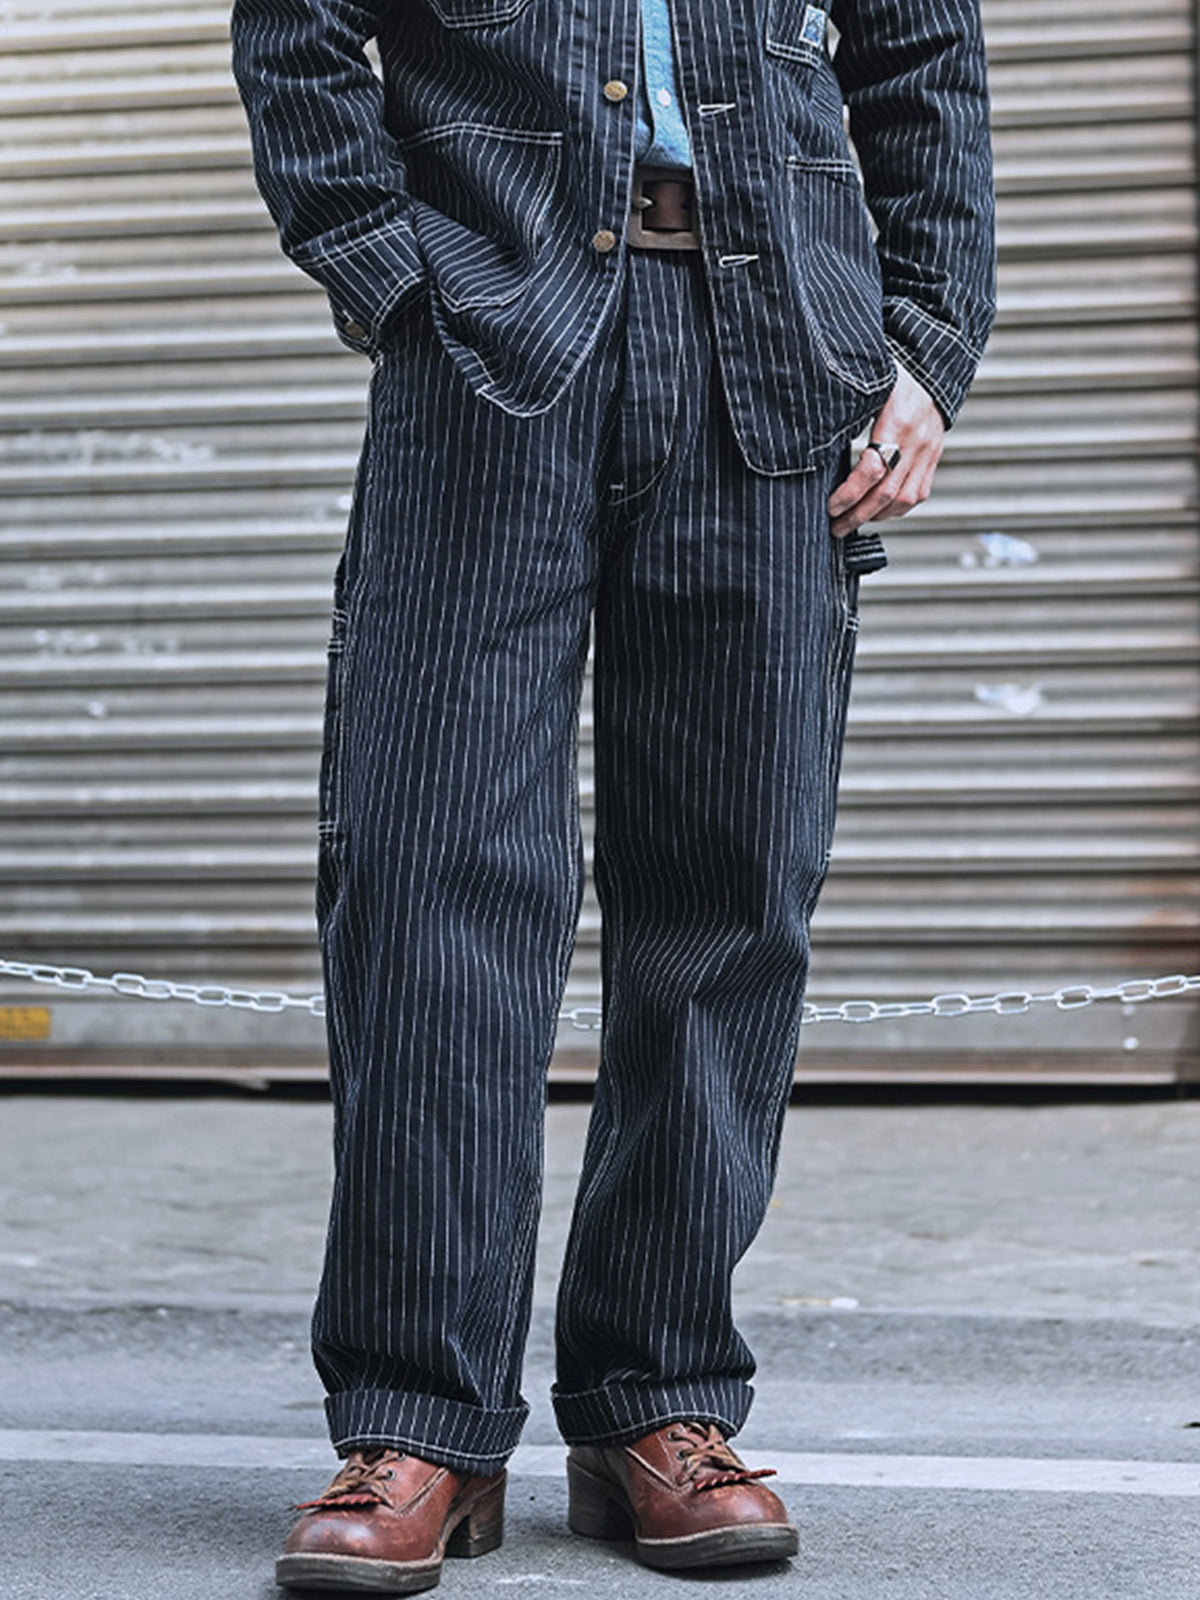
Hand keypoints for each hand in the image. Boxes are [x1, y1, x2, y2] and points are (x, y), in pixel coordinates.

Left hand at [828, 360, 945, 538]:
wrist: (930, 372)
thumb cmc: (892, 378)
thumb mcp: (868, 388)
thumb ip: (846, 412)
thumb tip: (813, 436)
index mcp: (896, 421)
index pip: (872, 469)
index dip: (849, 493)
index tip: (831, 506)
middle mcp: (915, 441)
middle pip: (886, 493)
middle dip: (858, 515)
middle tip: (836, 527)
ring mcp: (928, 452)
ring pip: (904, 499)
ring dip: (876, 516)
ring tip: (853, 521)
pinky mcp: (933, 459)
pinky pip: (918, 494)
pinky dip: (897, 509)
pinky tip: (878, 512)